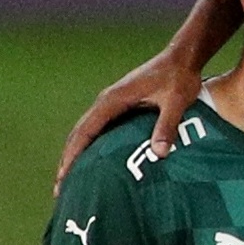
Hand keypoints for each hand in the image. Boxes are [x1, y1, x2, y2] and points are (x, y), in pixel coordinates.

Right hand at [59, 50, 201, 189]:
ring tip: (70, 178)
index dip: (73, 155)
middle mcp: (106, 101)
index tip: (63, 176)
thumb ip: (166, 125)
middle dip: (68, 159)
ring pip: (87, 130)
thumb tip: (160, 153)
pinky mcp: (121, 104)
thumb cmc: (180, 78)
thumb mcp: (176, 102)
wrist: (183, 57)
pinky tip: (93, 160)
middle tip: (60, 186)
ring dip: (77, 153)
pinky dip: (91, 144)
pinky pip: (99, 127)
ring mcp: (112, 102)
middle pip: (79, 133)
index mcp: (113, 100)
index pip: (85, 131)